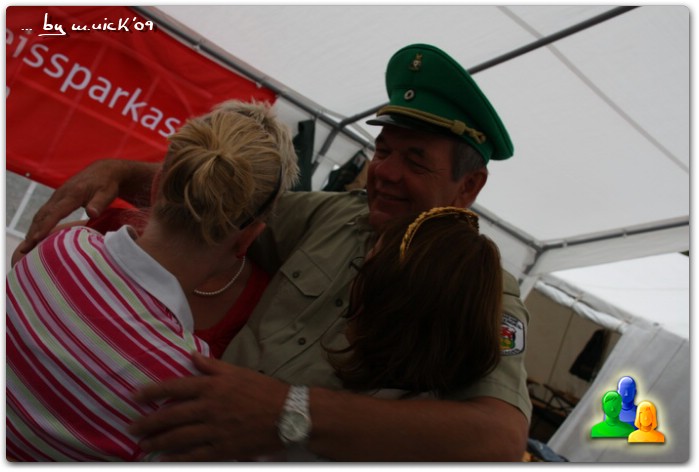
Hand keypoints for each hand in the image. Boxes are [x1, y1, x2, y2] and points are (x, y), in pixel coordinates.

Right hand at [13, 159, 155, 262]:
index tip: (36, 238)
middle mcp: (61, 194)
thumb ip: (99, 203)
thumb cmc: (107, 184)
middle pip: (43, 214)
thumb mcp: (107, 193)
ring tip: (26, 246)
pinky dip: (38, 223)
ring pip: (42, 213)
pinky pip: (45, 212)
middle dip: (33, 231)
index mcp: (73, 194)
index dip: (45, 226)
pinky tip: (35, 235)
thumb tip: (92, 213)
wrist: (104, 170)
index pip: (56, 212)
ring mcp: (58, 195)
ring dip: (33, 229)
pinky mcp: (58, 198)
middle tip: (25, 249)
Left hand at [129, 352, 287, 460]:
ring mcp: (215, 430)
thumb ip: (212, 366)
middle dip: (148, 423)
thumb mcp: (238, 372)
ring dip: (158, 441)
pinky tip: (165, 459)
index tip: (135, 396)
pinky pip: (194, 456)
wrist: (288, 414)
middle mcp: (210, 407)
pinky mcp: (223, 448)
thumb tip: (191, 356)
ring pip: (179, 437)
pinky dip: (177, 458)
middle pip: (171, 416)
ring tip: (144, 444)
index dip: (152, 392)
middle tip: (132, 428)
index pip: (175, 387)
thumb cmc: (264, 390)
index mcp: (213, 386)